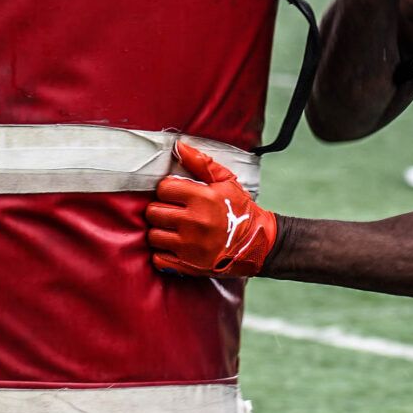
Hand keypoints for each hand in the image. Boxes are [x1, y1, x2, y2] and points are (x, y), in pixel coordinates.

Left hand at [147, 142, 279, 278]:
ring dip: (160, 232)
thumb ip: (201, 163)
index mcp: (203, 198)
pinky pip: (158, 258)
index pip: (164, 188)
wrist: (258, 244)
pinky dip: (163, 253)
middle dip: (160, 210)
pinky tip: (174, 247)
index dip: (168, 190)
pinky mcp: (188, 266)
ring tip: (173, 230)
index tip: (176, 195)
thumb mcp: (226, 182)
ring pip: (153, 236)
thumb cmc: (240, 210)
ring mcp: (190, 246)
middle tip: (172, 213)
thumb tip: (178, 146)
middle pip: (153, 212)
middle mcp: (194, 222)